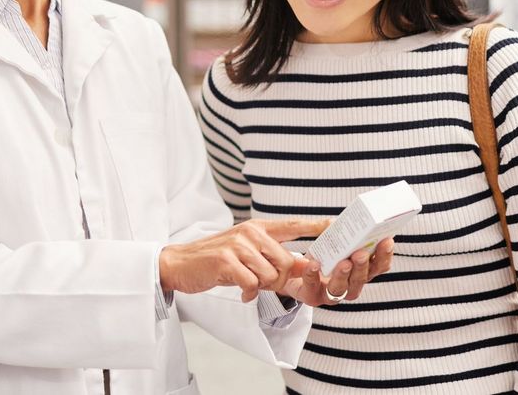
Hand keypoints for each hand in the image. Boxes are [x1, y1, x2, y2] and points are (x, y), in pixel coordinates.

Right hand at [159, 218, 330, 301]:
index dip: (317, 225)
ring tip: (248, 284)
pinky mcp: (226, 260)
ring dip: (262, 287)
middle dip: (280, 280)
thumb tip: (303, 267)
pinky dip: (249, 292)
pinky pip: (252, 283)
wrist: (181, 263)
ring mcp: (238, 244)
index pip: (293, 224)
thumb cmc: (218, 261)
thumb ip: (272, 257)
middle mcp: (251, 232)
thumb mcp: (247, 253)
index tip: (336, 223)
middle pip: (286, 261)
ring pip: (270, 274)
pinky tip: (241, 292)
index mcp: (259, 228)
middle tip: (264, 284)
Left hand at [280, 238, 395, 306]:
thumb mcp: (327, 239)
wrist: (288, 271)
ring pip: (341, 289)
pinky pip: (313, 288)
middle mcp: (348, 285)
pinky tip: (313, 264)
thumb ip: (334, 231)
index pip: (377, 267)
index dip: (384, 256)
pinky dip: (313, 276)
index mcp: (358, 270)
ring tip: (344, 263)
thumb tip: (338, 221)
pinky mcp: (311, 296)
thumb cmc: (314, 253)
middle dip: (363, 266)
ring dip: (344, 276)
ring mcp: (330, 294)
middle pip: (362, 279)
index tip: (387, 240)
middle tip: (362, 253)